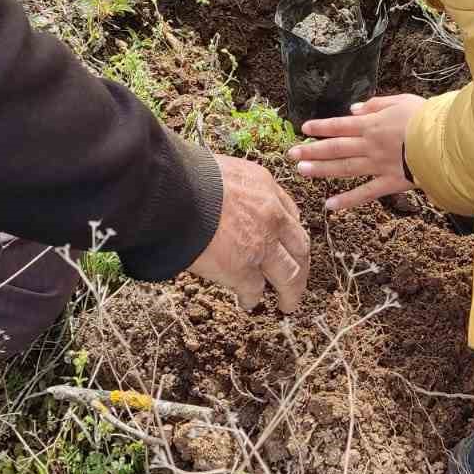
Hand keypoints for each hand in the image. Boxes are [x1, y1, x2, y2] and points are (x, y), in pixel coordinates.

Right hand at [189, 156, 309, 312]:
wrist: (172, 193)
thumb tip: (220, 200)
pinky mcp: (242, 269)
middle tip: (298, 278)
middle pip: (299, 247)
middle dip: (301, 265)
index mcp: (264, 187)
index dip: (290, 233)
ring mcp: (260, 245)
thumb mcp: (220, 170)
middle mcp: (271, 216)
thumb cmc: (185, 178)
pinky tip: (248, 303)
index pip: (290, 213)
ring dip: (291, 291)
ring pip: (290, 274)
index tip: (288, 244)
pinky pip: (255, 290)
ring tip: (287, 303)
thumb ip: (232, 189)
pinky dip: (252, 298)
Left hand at [287, 94, 426, 210]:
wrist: (445, 141)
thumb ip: (376, 104)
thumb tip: (354, 109)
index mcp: (372, 124)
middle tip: (291, 154)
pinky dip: (347, 200)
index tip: (304, 129)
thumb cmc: (427, 118)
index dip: (321, 127)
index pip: (340, 125)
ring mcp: (378, 165)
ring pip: (344, 168)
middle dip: (312, 150)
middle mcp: (370, 145)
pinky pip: (365, 193)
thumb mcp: (401, 101)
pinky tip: (330, 205)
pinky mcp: (390, 182)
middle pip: (335, 147)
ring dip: (321, 170)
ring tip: (301, 172)